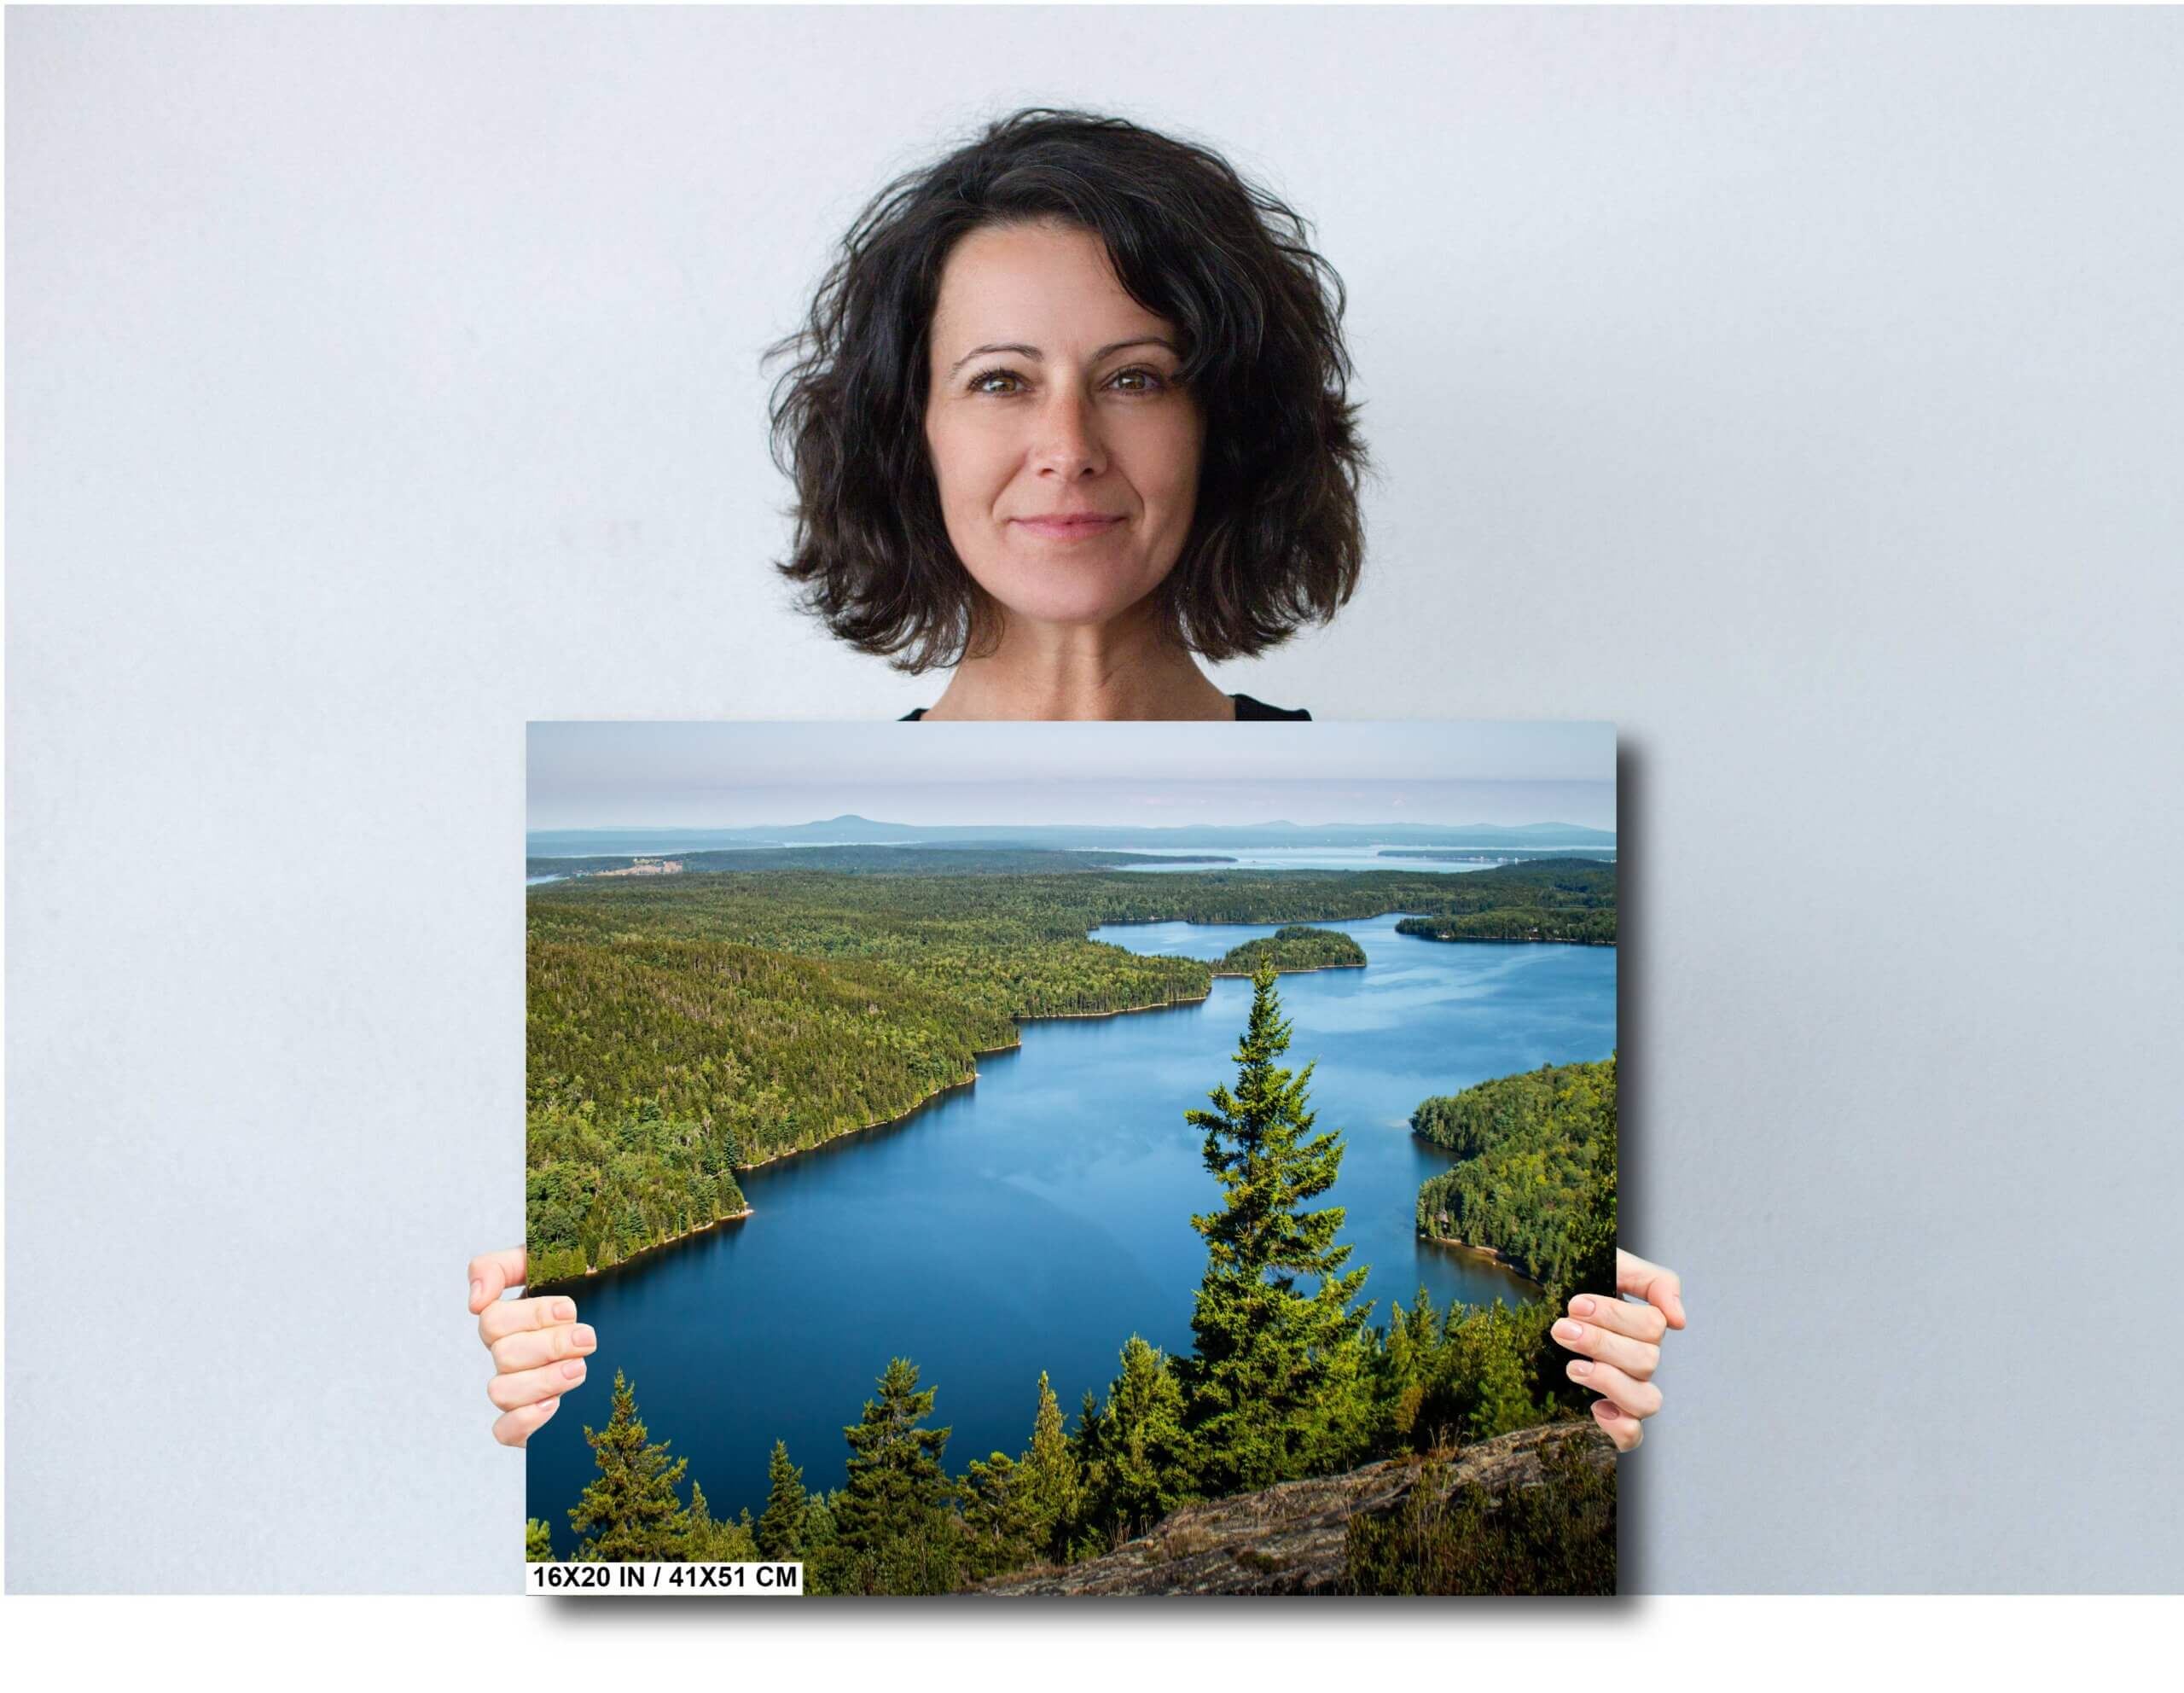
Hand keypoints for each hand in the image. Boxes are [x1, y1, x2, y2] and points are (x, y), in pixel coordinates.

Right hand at [468, 1247, 596, 1447]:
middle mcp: (508, 1355)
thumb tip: (475, 1300)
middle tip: (587, 1338)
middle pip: (503, 1354)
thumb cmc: (584, 1292)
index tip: (569, 1309)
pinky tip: (554, 1405)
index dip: (530, 1315)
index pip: (493, 1319)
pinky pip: (503, 1431)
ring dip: (542, 1380)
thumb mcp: (550, 1264)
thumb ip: (502, 1266)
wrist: (627, 1332)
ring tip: (579, 1369)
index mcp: (510, 1320)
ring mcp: (516, 1388)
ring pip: (500, 1391)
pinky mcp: (527, 1422)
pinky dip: (524, 1420)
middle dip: (550, 1345)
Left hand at [1552, 1248, 1684, 1451]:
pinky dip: (1620, 1427)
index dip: (1615, 1316)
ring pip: (1647, 1401)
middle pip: (1646, 1361)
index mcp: (1645, 1327)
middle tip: (1562, 1328)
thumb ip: (1654, 1281)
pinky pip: (1632, 1436)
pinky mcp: (1611, 1416)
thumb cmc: (1581, 1280)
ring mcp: (1628, 1390)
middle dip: (1600, 1343)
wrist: (1541, 1298)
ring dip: (1609, 1382)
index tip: (1575, 1304)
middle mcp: (1641, 1361)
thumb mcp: (1615, 1265)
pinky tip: (1595, 1407)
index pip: (1652, 1327)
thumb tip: (1679, 1321)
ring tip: (1572, 1368)